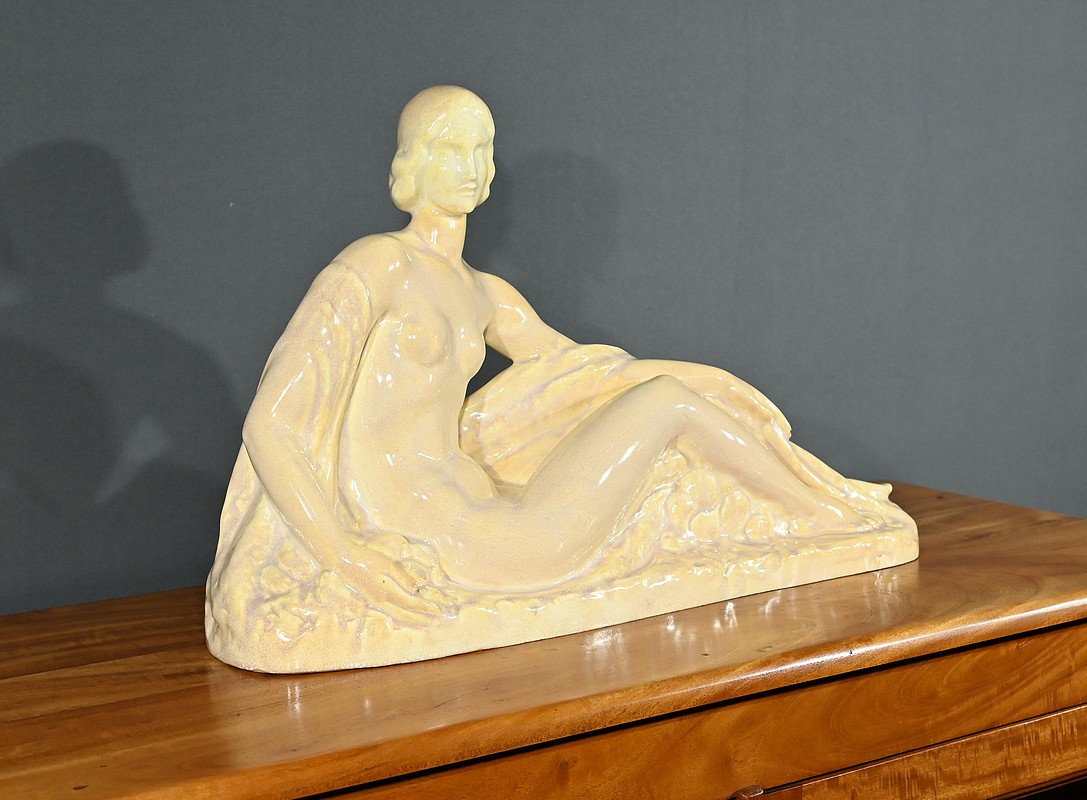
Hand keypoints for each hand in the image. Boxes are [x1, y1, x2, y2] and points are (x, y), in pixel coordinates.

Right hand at [334, 535, 448, 625]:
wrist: (342, 560)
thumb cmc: (365, 558)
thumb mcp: (386, 564)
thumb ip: (403, 577)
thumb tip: (417, 589)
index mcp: (385, 592)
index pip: (410, 603)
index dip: (425, 607)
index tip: (437, 609)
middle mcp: (380, 601)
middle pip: (404, 615)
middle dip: (421, 619)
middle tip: (436, 622)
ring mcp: (375, 601)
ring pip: (397, 615)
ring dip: (412, 620)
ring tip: (425, 622)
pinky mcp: (371, 598)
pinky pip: (390, 611)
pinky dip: (402, 615)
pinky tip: (407, 615)